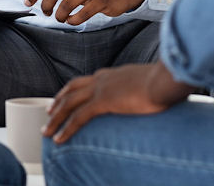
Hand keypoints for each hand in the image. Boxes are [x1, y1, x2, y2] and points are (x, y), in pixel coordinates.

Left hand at [43, 62, 193, 143]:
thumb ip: (144, 90)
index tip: (66, 98)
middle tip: (48, 112)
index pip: (87, 80)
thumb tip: (150, 97)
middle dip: (58, 101)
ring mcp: (101, 88)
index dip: (74, 90)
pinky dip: (66, 128)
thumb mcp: (151, 84)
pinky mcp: (103, 101)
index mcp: (114, 74)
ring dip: (56, 118)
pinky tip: (59, 139)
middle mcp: (103, 78)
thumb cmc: (166, 83)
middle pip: (72, 89)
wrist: (167, 79)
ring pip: (69, 103)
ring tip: (47, 131)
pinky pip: (78, 117)